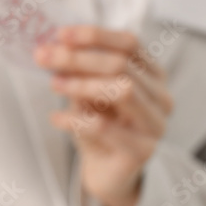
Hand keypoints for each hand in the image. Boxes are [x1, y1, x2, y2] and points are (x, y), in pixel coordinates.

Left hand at [35, 26, 173, 205]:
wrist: (106, 171)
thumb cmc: (100, 124)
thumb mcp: (89, 90)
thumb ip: (80, 69)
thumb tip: (55, 47)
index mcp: (152, 73)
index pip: (130, 43)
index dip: (95, 35)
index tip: (61, 34)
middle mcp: (161, 96)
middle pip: (122, 64)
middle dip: (78, 57)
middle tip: (44, 57)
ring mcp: (156, 124)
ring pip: (123, 90)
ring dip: (82, 83)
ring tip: (54, 84)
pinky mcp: (143, 151)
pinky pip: (107, 128)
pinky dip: (76, 120)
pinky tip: (56, 118)